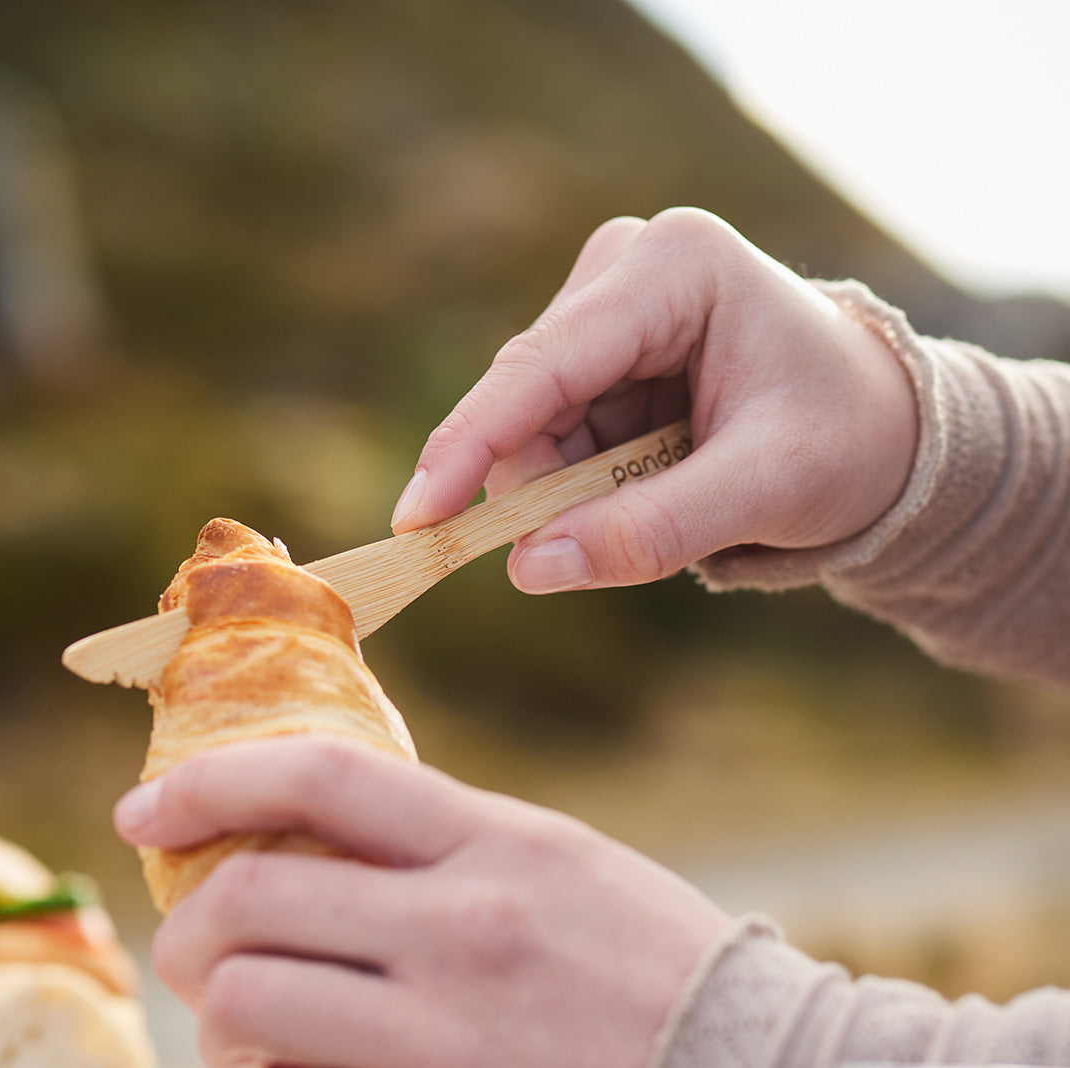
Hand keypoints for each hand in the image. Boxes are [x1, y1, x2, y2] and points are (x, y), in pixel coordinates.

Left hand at [115, 736, 729, 1067]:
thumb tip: (315, 852)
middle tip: (206, 957)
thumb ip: (447, 853)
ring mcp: (450, 1045)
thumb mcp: (565, 873)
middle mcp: (466, 931)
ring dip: (232, 1034)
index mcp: (501, 845)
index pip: (322, 779)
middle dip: (194, 933)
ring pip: (247, 1014)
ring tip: (271, 1045)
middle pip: (247, 902)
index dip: (211, 784)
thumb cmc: (667, 984)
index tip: (148, 812)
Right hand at [390, 209, 918, 592]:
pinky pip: (551, 437)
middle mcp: (627, 270)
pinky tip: (653, 478)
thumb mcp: (764, 491)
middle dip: (545, 488)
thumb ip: (650, 530)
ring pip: (532, 429)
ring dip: (571, 490)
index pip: (542, 365)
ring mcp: (607, 308)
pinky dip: (583, 483)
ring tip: (671, 495)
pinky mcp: (600, 351)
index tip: (415, 519)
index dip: (471, 446)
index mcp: (674, 269)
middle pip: (526, 403)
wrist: (883, 428)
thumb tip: (530, 568)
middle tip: (607, 545)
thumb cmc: (844, 440)